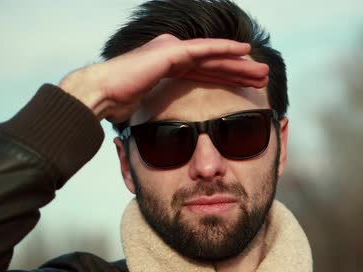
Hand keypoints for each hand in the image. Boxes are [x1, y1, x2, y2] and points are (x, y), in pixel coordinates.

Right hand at [59, 34, 268, 122]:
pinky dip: (225, 50)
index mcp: (169, 69)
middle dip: (240, 72)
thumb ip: (164, 109)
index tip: (248, 90)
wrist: (100, 96)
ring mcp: (171, 49)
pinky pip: (204, 49)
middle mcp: (172, 54)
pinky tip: (245, 53)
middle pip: (214, 64)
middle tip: (263, 78)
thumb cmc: (118, 107)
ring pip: (214, 56)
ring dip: (240, 63)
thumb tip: (174, 130)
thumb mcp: (150, 110)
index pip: (206, 74)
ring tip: (262, 70)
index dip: (228, 81)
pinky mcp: (171, 50)